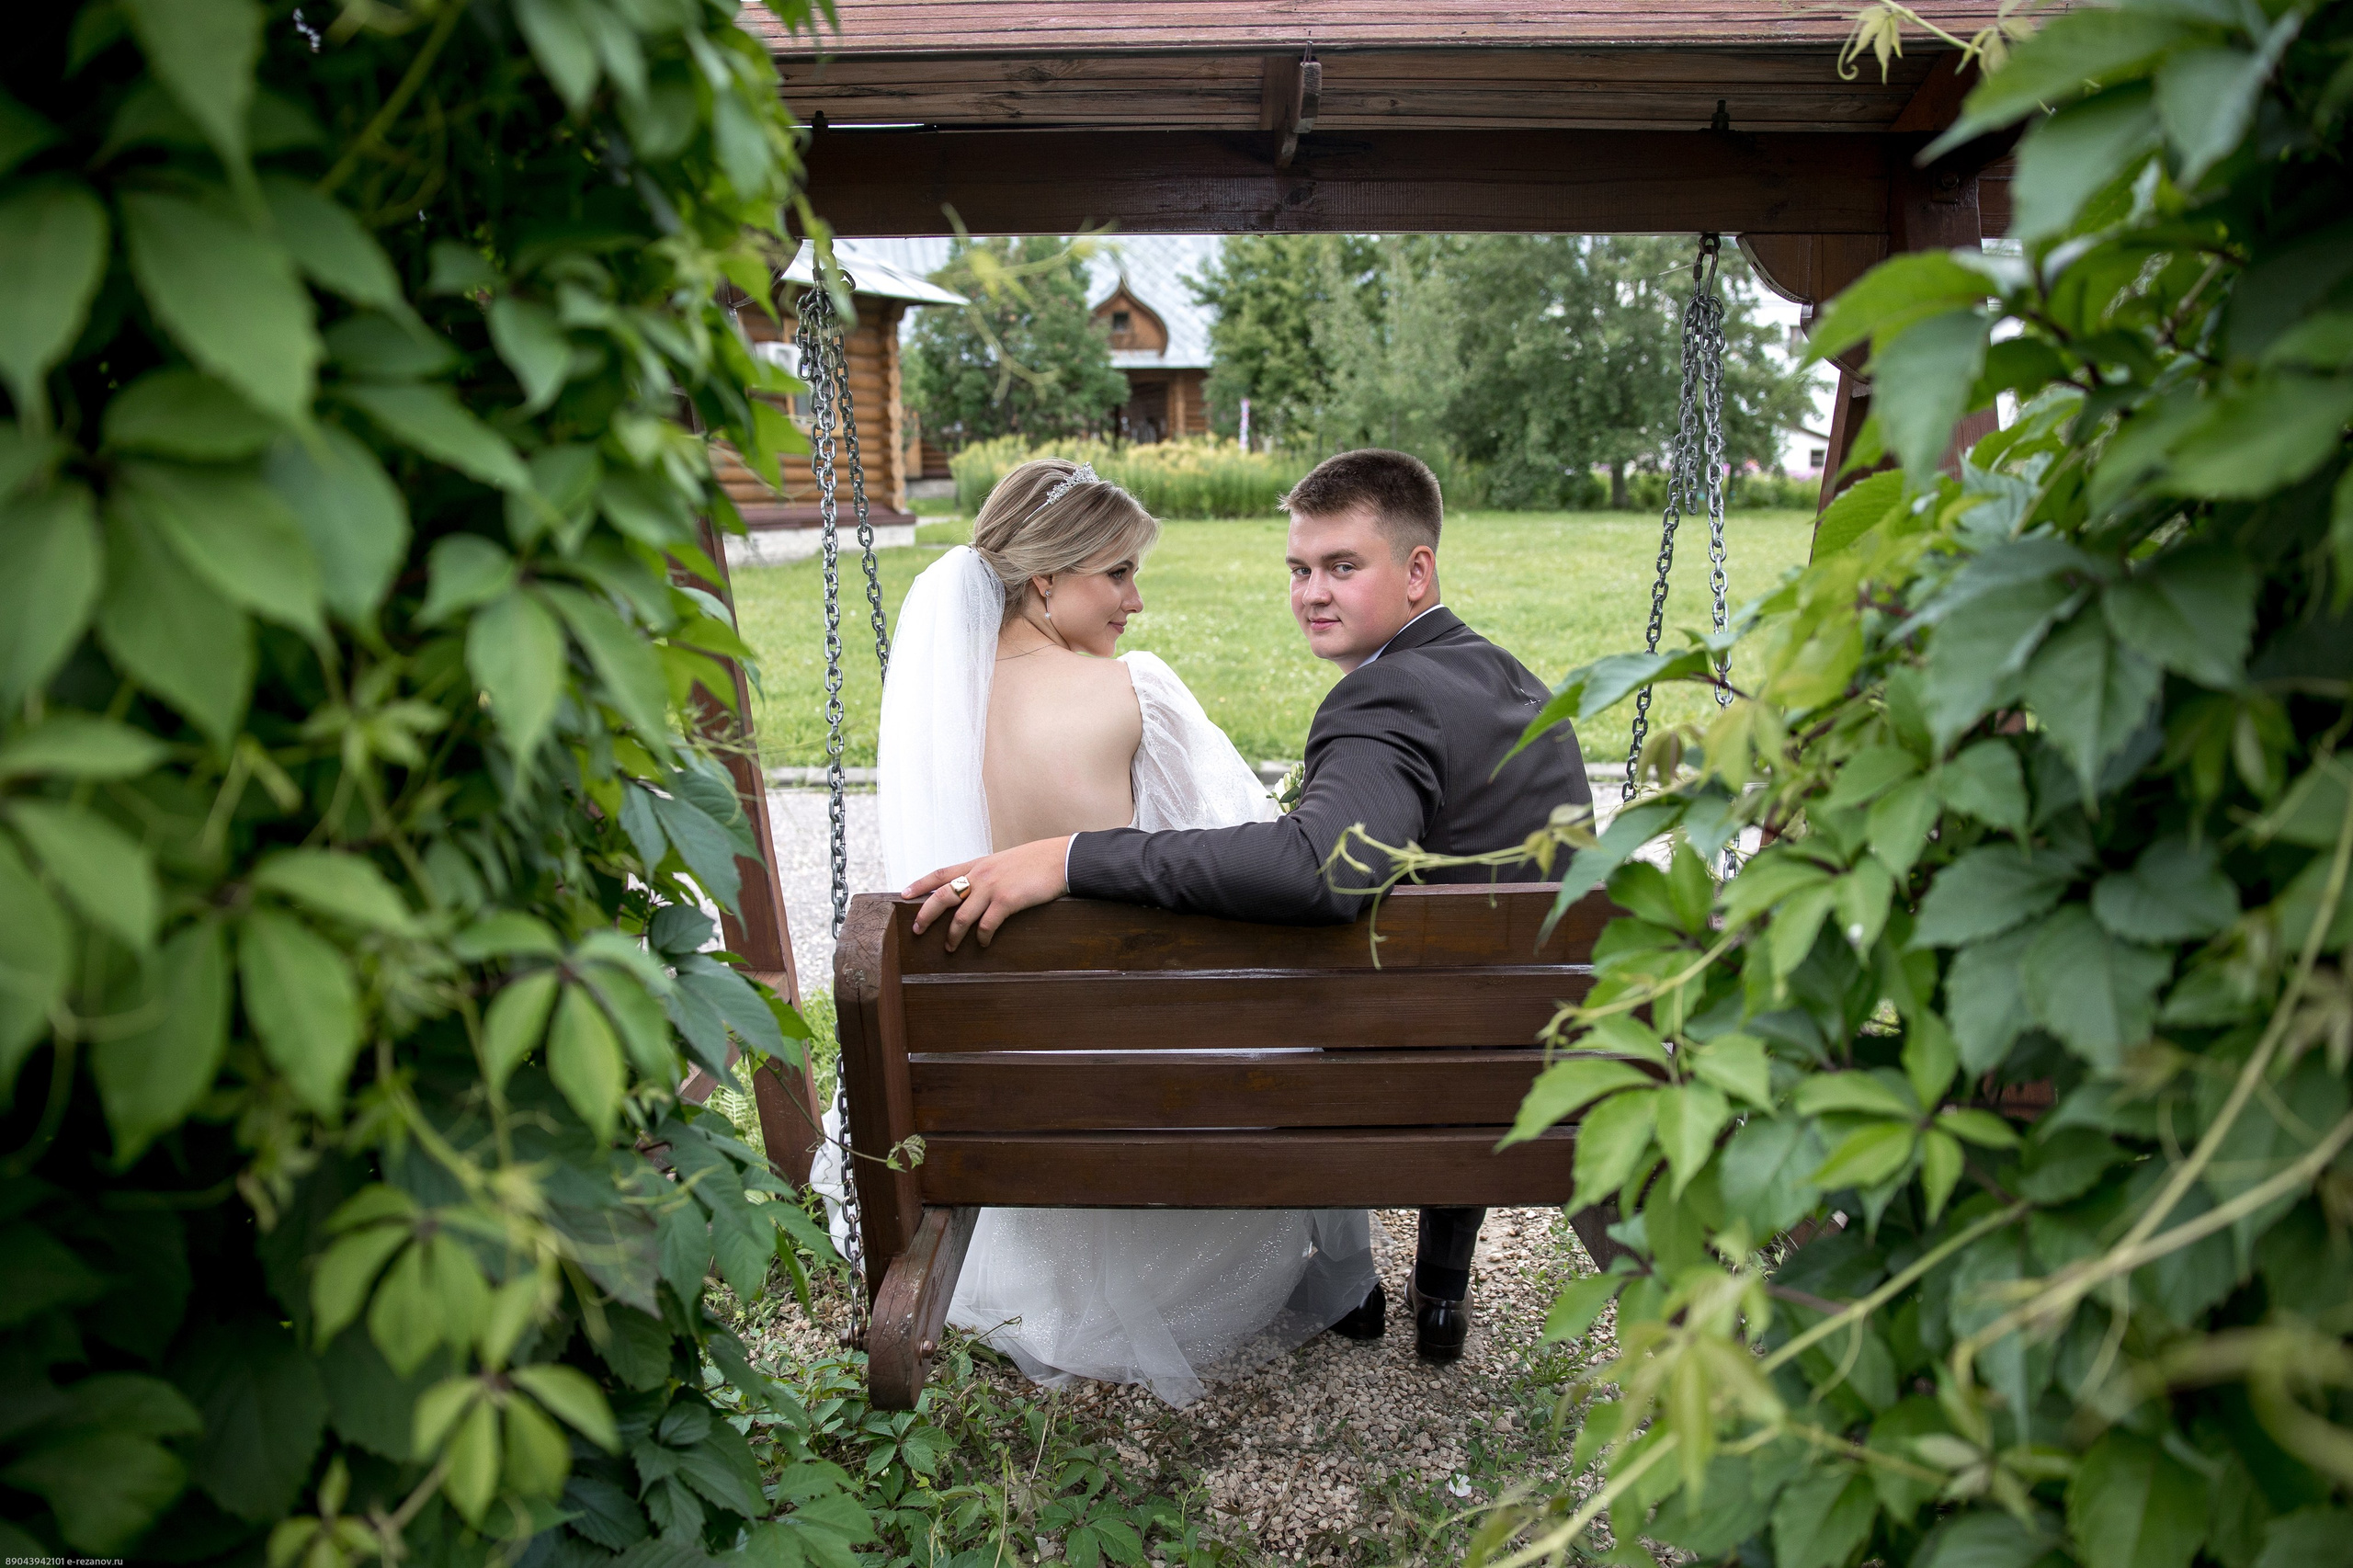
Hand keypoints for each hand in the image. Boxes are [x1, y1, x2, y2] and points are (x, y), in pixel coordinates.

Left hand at [905, 836, 1072, 949]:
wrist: (1061, 859)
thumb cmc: (1037, 862)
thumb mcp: (1005, 862)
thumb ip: (988, 873)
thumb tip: (976, 890)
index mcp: (978, 864)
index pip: (941, 873)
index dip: (920, 884)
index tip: (904, 894)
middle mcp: (980, 874)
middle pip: (942, 895)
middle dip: (926, 914)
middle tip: (916, 929)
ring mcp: (992, 887)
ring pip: (961, 915)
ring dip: (953, 935)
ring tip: (949, 948)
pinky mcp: (1007, 900)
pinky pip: (986, 924)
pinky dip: (981, 937)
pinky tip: (982, 943)